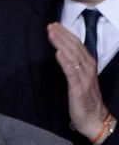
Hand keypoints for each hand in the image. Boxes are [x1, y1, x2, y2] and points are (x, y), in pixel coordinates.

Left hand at [48, 23, 108, 140]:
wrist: (94, 120)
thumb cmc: (85, 101)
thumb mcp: (79, 81)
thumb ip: (73, 68)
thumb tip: (63, 55)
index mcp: (88, 66)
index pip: (77, 46)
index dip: (66, 35)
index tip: (56, 25)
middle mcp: (88, 69)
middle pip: (74, 48)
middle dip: (62, 35)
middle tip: (51, 25)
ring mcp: (84, 78)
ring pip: (73, 56)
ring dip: (62, 43)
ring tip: (52, 33)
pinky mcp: (79, 88)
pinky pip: (71, 72)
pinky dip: (65, 61)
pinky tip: (58, 52)